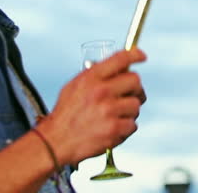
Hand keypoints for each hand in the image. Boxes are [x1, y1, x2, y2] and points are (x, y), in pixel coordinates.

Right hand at [40, 48, 146, 166]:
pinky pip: (133, 124)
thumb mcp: (75, 86)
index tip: (142, 56)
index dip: (135, 54)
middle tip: (130, 95)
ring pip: (136, 105)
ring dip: (129, 111)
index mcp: (91, 78)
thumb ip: (96, 75)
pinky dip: (125, 128)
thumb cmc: (66, 114)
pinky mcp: (114, 129)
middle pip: (135, 81)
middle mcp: (101, 91)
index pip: (120, 59)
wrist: (56, 142)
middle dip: (135, 88)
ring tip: (115, 116)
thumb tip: (120, 68)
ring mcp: (108, 110)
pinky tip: (113, 128)